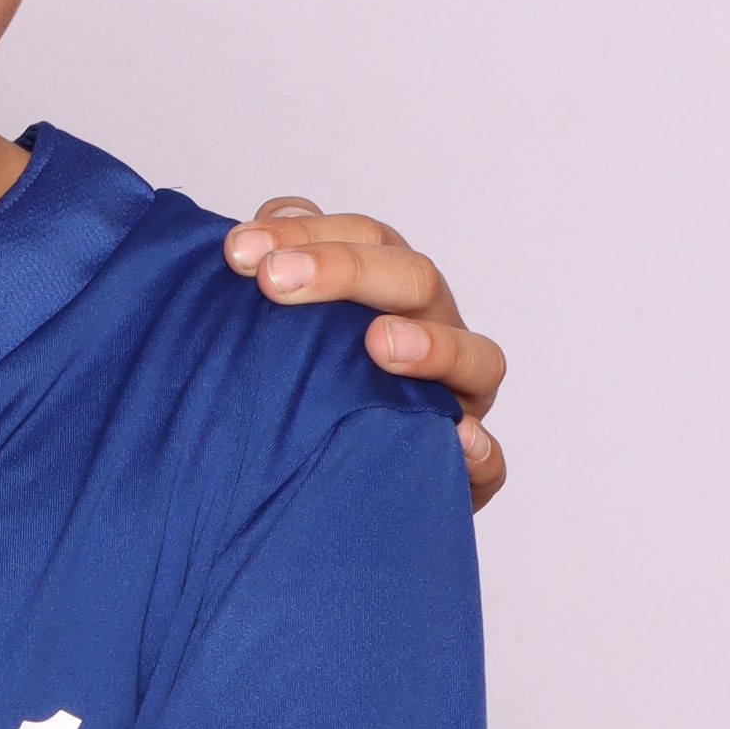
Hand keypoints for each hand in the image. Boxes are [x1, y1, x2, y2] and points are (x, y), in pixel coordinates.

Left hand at [222, 199, 508, 506]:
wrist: (322, 494)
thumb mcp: (283, 325)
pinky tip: (459, 440)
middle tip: (275, 281)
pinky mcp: (469, 469)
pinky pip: (490, 462)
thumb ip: (274, 272)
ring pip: (478, 360)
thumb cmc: (300, 386)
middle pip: (415, 279)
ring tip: (381, 344)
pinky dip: (482, 451)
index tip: (239, 250)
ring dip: (434, 347)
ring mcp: (459, 397)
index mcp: (389, 290)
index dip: (306, 234)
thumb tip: (245, 245)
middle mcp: (431, 331)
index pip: (364, 238)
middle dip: (345, 270)